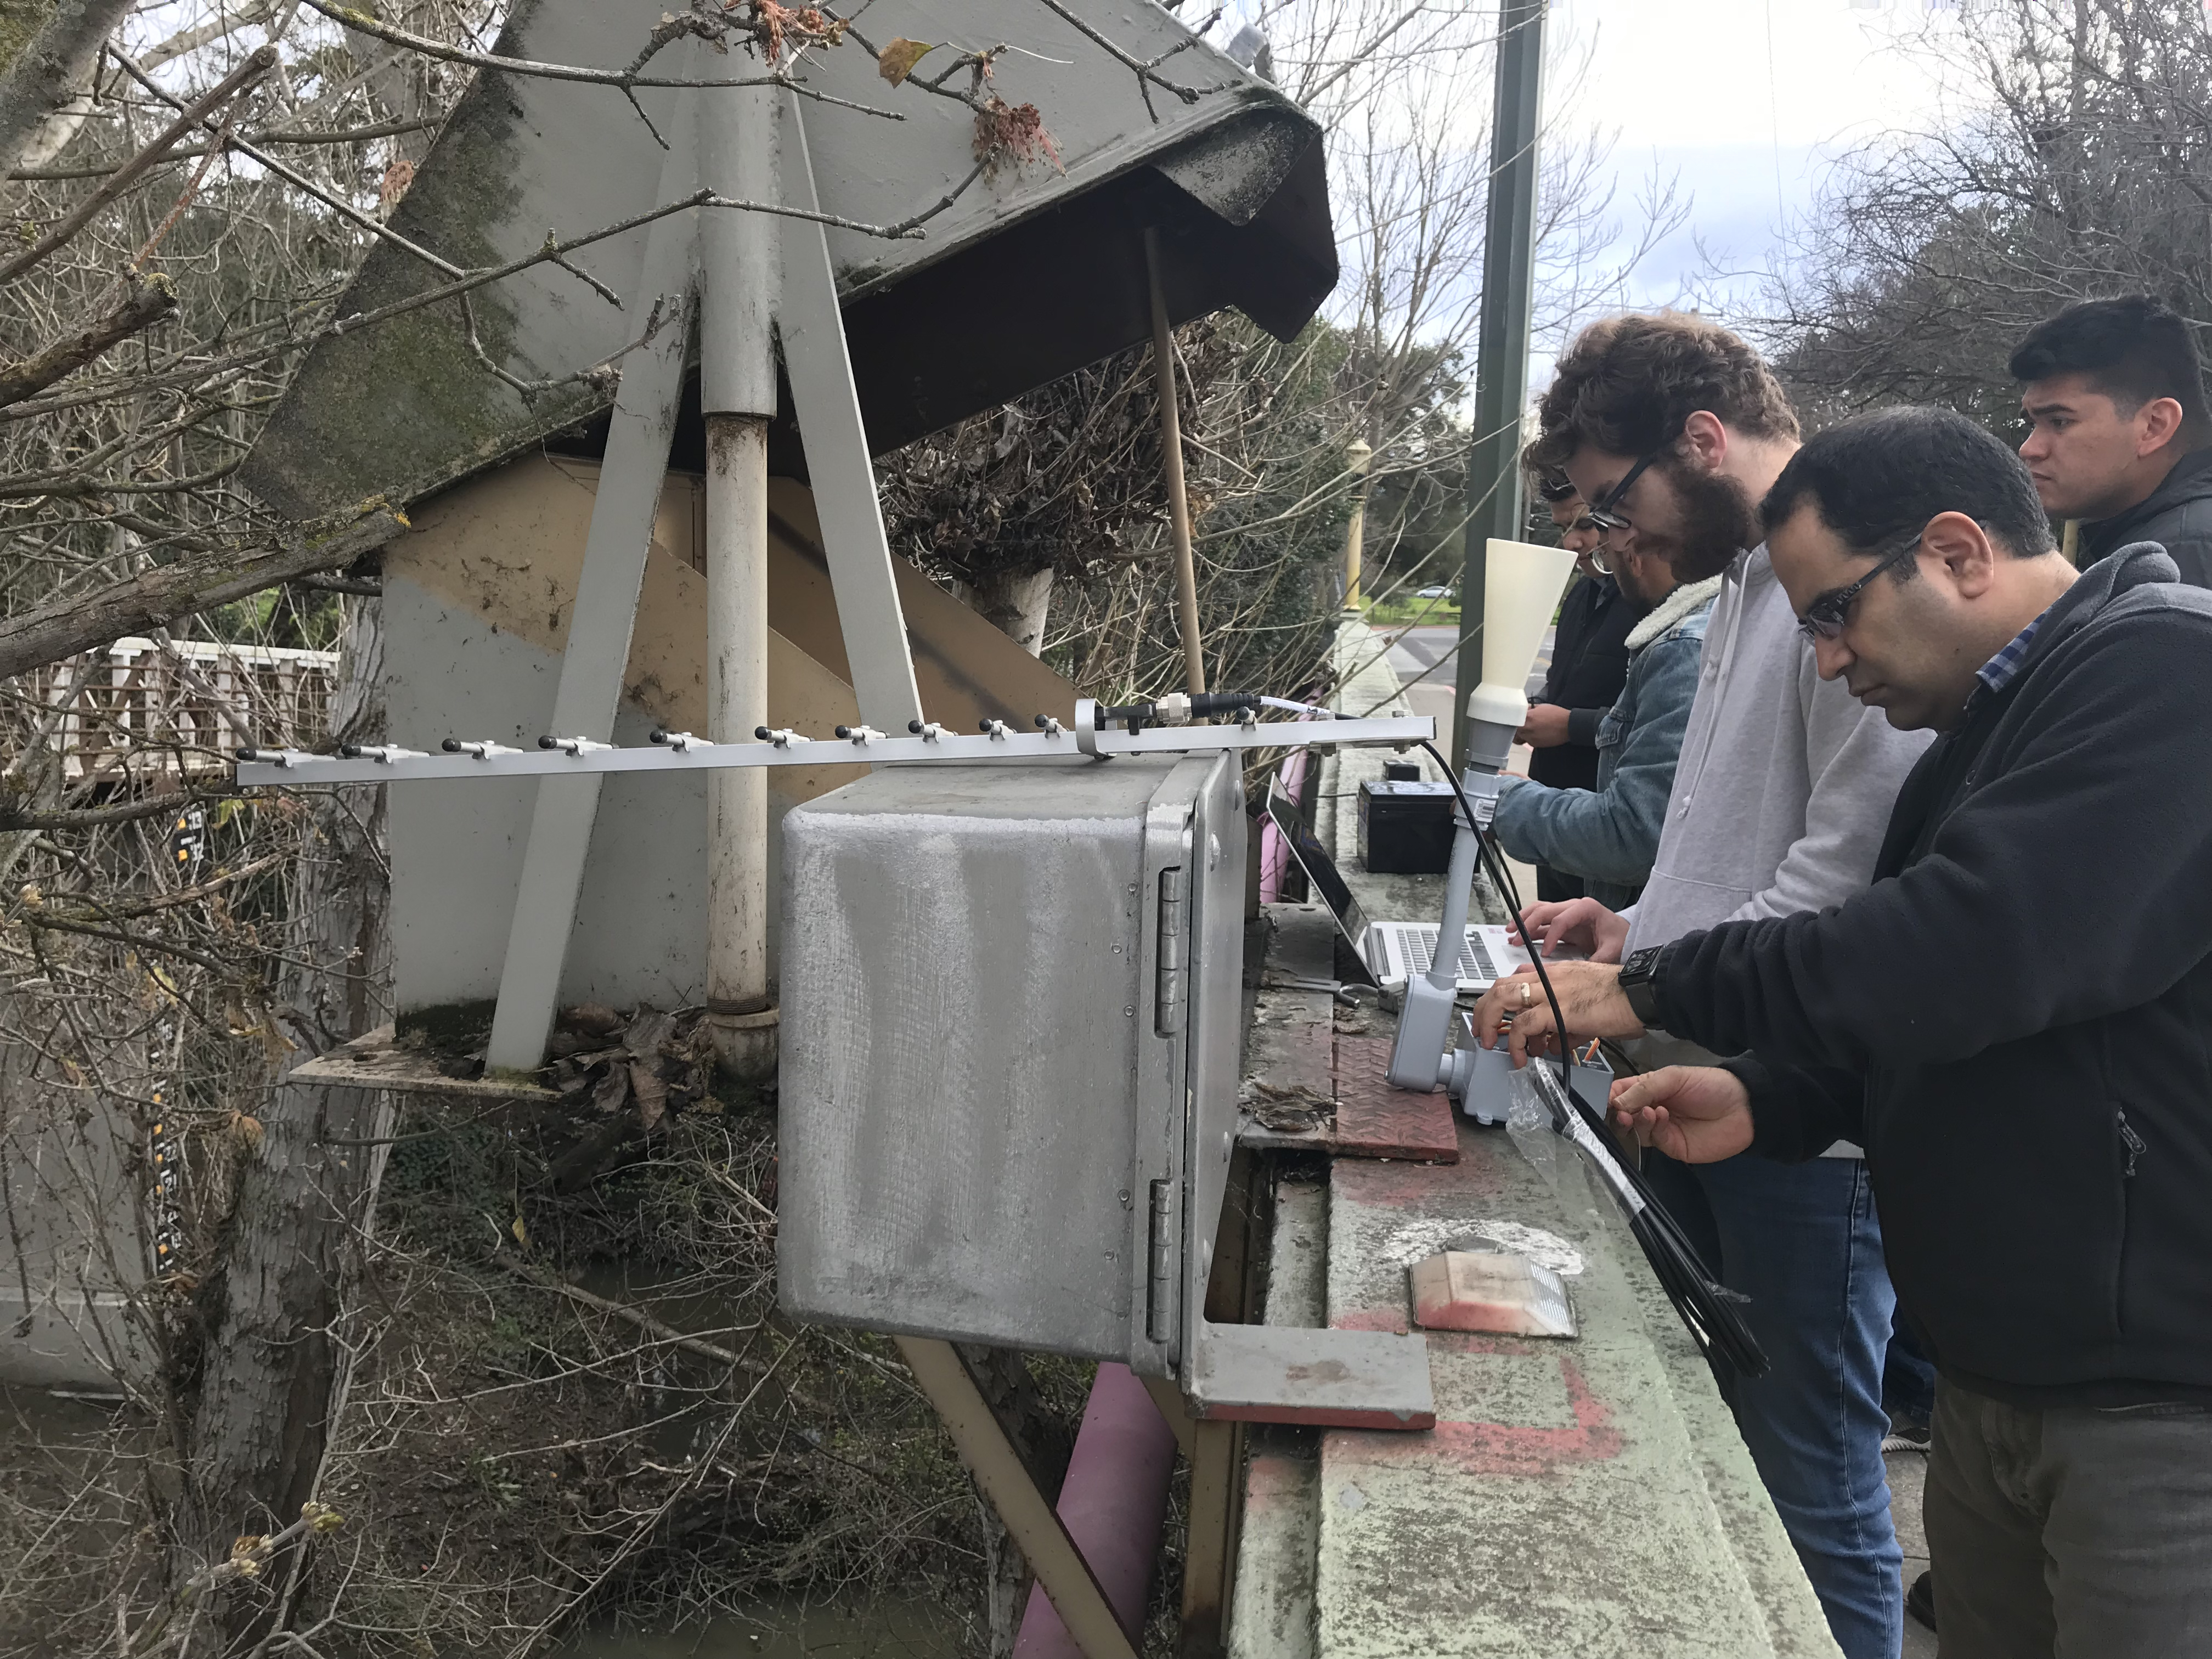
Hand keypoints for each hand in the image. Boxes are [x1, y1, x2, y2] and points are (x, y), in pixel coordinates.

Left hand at [1470, 961, 1644, 1066]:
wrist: (1642, 993)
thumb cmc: (1622, 997)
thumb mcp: (1586, 1004)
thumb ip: (1565, 1023)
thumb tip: (1553, 1044)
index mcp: (1554, 974)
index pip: (1516, 979)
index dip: (1500, 999)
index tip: (1497, 1018)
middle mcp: (1548, 978)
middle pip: (1500, 987)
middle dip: (1484, 1010)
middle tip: (1483, 1031)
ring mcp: (1551, 991)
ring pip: (1502, 999)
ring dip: (1491, 1024)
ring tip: (1493, 1044)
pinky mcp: (1558, 1010)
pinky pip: (1525, 1025)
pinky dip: (1517, 1043)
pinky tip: (1521, 1056)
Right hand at [1510, 898, 1628, 962]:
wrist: (1624, 934)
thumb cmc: (1620, 937)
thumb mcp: (1613, 949)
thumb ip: (1598, 959)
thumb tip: (1583, 973)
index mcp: (1586, 908)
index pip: (1561, 920)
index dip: (1551, 937)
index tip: (1546, 954)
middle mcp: (1573, 906)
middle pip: (1544, 910)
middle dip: (1527, 923)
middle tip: (1515, 939)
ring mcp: (1566, 912)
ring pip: (1539, 911)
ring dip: (1522, 921)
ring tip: (1509, 933)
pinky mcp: (1562, 922)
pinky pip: (1542, 922)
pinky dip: (1528, 928)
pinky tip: (1517, 937)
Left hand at [1514, 703, 1571, 747]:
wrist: (1568, 726)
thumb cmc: (1556, 714)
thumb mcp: (1541, 706)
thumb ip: (1529, 709)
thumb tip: (1523, 710)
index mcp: (1527, 718)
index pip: (1511, 720)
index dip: (1511, 719)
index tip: (1511, 718)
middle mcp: (1526, 729)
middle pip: (1513, 730)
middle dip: (1515, 727)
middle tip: (1520, 724)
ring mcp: (1530, 738)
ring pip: (1520, 737)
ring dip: (1522, 733)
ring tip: (1530, 729)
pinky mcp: (1535, 745)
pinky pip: (1528, 741)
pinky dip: (1530, 738)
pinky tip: (1537, 733)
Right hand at [1608, 1067, 1754, 1164]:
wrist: (1743, 1108)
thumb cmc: (1709, 1085)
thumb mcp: (1673, 1077)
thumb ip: (1643, 1088)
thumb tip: (1615, 1102)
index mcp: (1647, 1088)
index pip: (1619, 1094)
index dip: (1608, 1097)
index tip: (1603, 1100)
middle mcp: (1649, 1109)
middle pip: (1620, 1115)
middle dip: (1617, 1113)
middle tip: (1621, 1111)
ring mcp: (1659, 1129)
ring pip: (1633, 1130)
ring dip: (1635, 1120)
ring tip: (1647, 1111)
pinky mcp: (1670, 1146)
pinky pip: (1651, 1140)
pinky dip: (1651, 1128)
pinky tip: (1660, 1116)